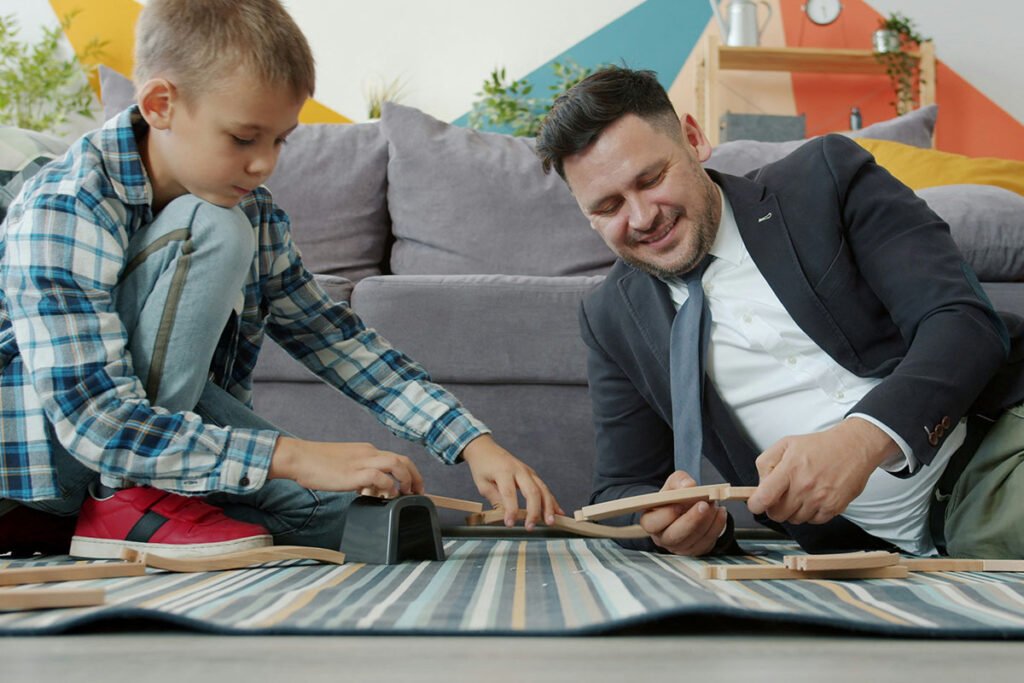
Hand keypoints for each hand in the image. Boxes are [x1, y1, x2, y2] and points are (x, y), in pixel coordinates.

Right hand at [269, 436, 423, 496]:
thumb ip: (359, 476)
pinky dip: (388, 487)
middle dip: (415, 476)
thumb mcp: (344, 468)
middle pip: (403, 459)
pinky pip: (381, 477)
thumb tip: (370, 491)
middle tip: (418, 492)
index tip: (412, 486)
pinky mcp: (354, 473)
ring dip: (407, 480)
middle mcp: (368, 452)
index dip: (408, 472)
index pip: (395, 458)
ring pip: (397, 464)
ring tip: (406, 494)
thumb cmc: (316, 464)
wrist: (299, 458)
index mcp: (366, 450)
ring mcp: (362, 461)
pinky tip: (386, 497)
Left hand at [460, 435, 563, 529]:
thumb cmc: (482, 466)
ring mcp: (528, 471)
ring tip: (550, 522)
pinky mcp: (532, 474)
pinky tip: (558, 512)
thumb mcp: (482, 484)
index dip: (511, 510)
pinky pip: (544, 488)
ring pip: (542, 489)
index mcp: (503, 471)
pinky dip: (552, 500)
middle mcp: (519, 470)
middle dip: (534, 511)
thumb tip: (506, 514)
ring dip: (548, 507)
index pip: (509, 493)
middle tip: (530, 526)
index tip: (510, 524)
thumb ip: (495, 498)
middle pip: (532, 491)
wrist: (485, 448)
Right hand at [640, 471, 726, 555]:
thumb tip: (689, 486)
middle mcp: (663, 538)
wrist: (684, 507)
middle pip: (675, 535)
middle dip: (692, 520)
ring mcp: (679, 547)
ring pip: (694, 539)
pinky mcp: (696, 550)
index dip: (667, 514)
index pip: (653, 523)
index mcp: (650, 521)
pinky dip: (717, 526)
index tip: (680, 503)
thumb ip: (679, 481)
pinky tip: (720, 512)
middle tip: (704, 505)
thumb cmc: (674, 497)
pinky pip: (708, 542)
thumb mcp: (673, 483)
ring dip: (708, 521)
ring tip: (714, 504)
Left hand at [746, 418, 896, 524]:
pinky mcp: (834, 507)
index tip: (756, 503)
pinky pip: (813, 521)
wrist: (853, 447)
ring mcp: (820, 499)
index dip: (755, 505)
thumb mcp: (785, 444)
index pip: (764, 498)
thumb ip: (766, 463)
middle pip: (778, 514)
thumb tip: (760, 486)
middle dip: (774, 508)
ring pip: (795, 519)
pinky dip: (810, 514)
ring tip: (800, 494)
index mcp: (790, 469)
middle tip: (780, 497)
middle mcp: (805, 486)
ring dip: (793, 511)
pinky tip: (813, 498)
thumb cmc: (819, 446)